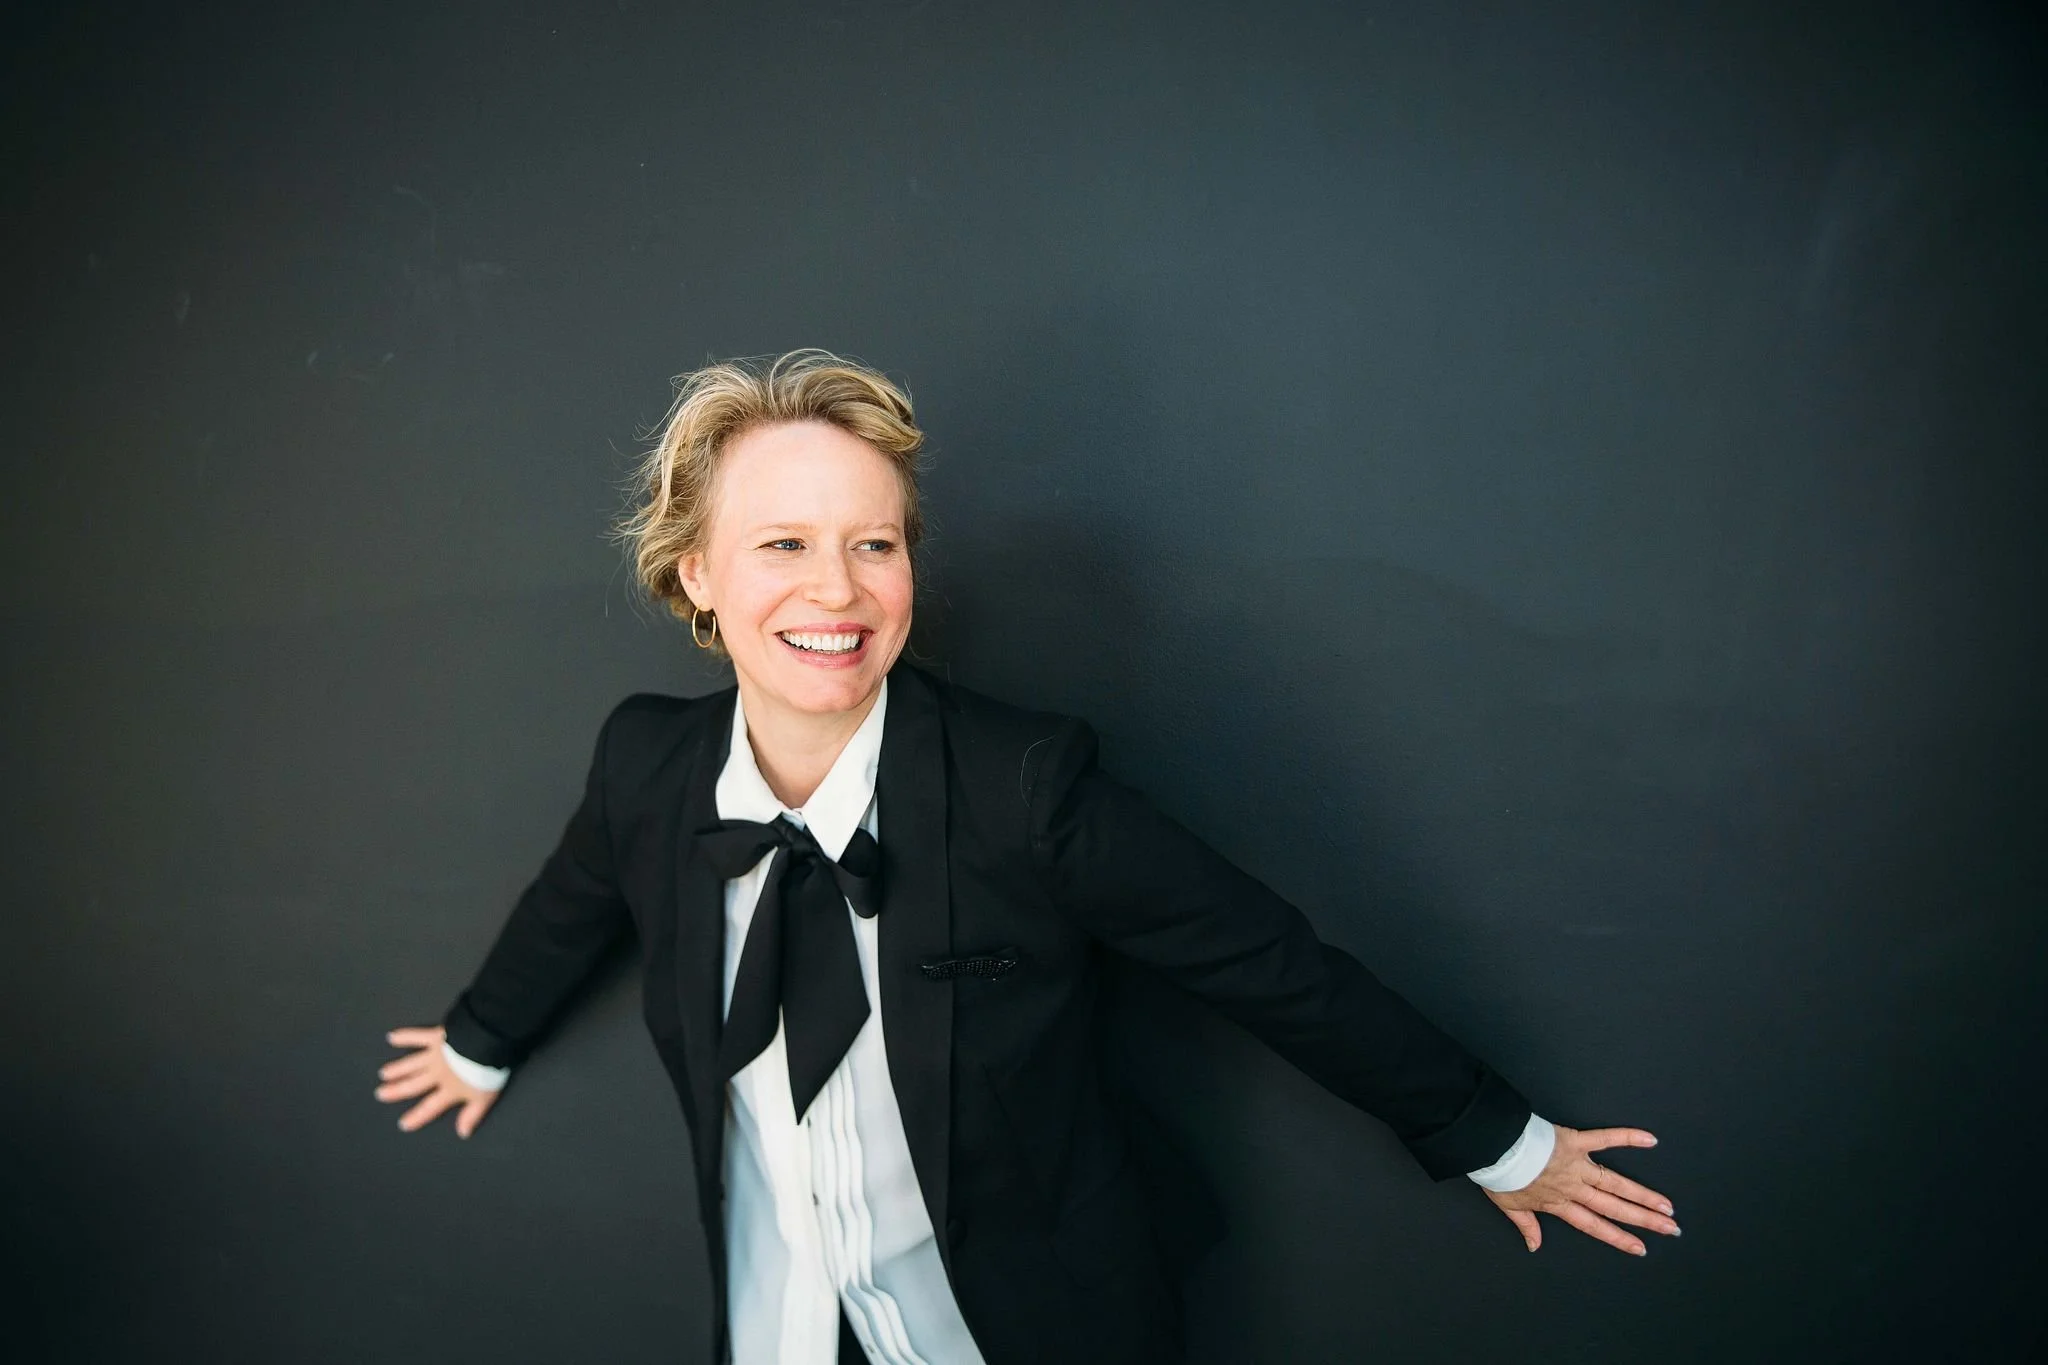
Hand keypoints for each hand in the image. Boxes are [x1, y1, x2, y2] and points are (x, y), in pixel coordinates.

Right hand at [376, 1025, 499, 1138]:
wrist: (487, 1044)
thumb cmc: (488, 1072)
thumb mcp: (484, 1098)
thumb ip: (472, 1115)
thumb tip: (462, 1133)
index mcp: (449, 1090)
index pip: (431, 1107)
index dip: (418, 1116)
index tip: (403, 1124)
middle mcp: (437, 1074)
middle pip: (414, 1084)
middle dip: (397, 1090)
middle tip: (380, 1093)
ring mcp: (435, 1055)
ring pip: (412, 1064)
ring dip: (397, 1069)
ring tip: (384, 1073)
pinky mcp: (436, 1036)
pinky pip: (417, 1036)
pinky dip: (405, 1036)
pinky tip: (391, 1037)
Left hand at [1483, 1125, 1676, 1255]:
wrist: (1493, 1149)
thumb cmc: (1499, 1175)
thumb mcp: (1510, 1206)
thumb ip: (1527, 1226)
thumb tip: (1534, 1246)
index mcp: (1559, 1203)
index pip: (1594, 1225)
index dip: (1618, 1238)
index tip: (1640, 1247)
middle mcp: (1574, 1187)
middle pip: (1614, 1207)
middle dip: (1643, 1220)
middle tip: (1670, 1228)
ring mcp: (1577, 1165)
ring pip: (1616, 1182)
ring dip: (1644, 1195)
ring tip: (1667, 1205)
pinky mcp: (1575, 1141)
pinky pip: (1604, 1138)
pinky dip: (1626, 1137)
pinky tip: (1650, 1139)